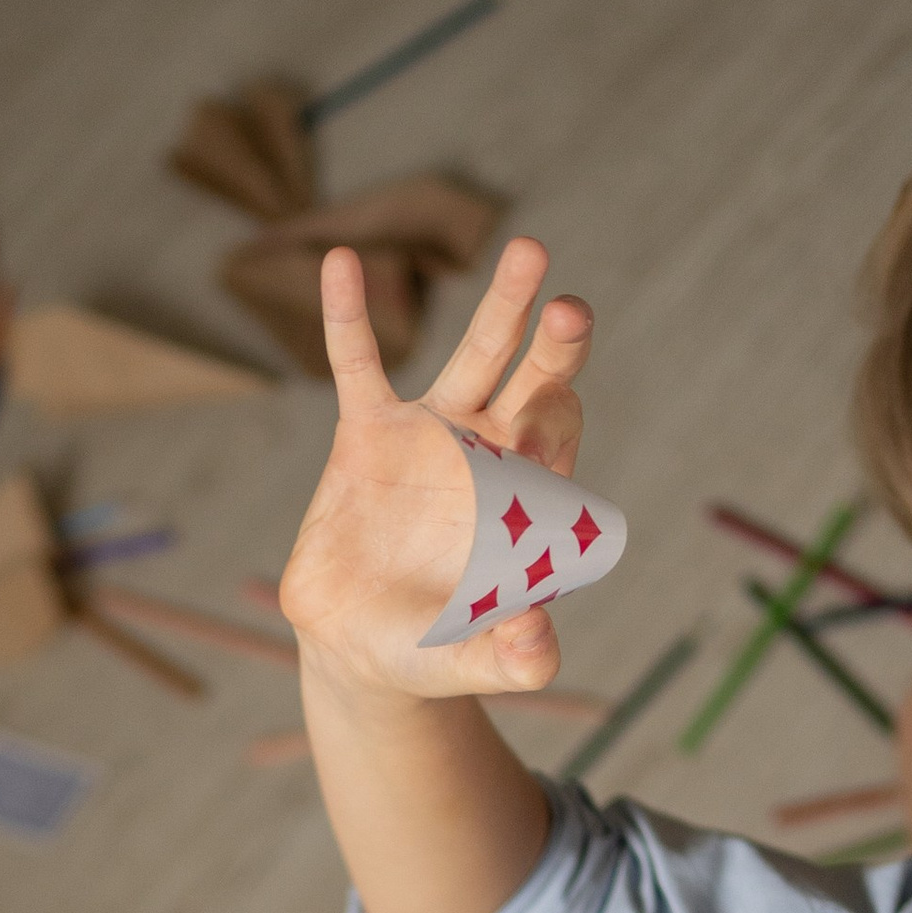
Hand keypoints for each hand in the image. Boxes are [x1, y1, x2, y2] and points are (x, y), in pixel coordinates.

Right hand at [278, 237, 595, 704]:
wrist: (362, 647)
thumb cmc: (433, 650)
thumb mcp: (472, 662)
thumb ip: (512, 656)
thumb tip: (539, 640)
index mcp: (528, 501)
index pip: (558, 446)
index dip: (556, 431)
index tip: (543, 428)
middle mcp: (492, 455)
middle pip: (535, 385)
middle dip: (557, 348)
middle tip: (571, 312)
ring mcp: (433, 436)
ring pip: (476, 357)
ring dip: (504, 307)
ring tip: (530, 250)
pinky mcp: (366, 435)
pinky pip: (357, 364)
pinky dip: (348, 316)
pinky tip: (340, 261)